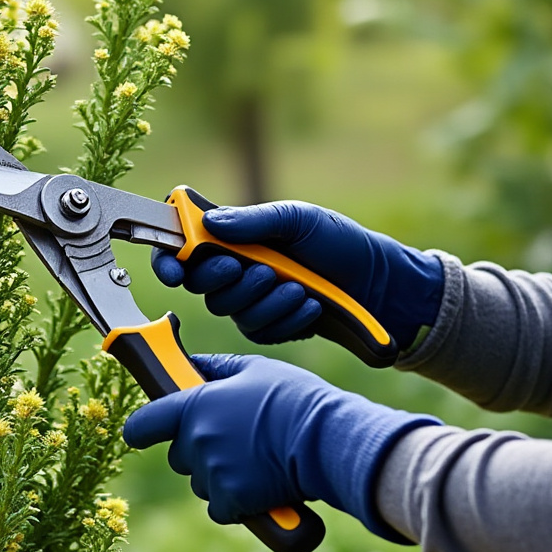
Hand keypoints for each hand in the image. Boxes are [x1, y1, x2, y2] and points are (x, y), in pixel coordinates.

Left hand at [122, 353, 438, 538]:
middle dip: (198, 452)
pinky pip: (221, 507)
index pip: (142, 425)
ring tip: (255, 460)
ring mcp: (212, 473)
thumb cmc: (293, 398)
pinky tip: (260, 484)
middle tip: (233, 441)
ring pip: (201, 482)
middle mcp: (196, 441)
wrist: (326, 438)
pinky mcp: (232, 501)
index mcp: (194, 406)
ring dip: (219, 476)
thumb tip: (193, 364)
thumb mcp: (254, 369)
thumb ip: (216, 368)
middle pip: (178, 457)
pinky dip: (236, 502)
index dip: (142, 429)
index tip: (145, 432)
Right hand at [151, 201, 444, 349]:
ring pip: (228, 310)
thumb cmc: (342, 244)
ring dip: (262, 298)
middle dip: (224, 279)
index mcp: (237, 236)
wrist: (383, 286)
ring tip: (297, 286)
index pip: (185, 246)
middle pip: (200, 284)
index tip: (173, 267)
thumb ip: (253, 222)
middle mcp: (238, 269)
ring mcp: (252, 301)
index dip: (168, 258)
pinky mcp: (271, 328)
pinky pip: (257, 330)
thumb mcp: (300, 221)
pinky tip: (309, 305)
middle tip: (255, 267)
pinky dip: (283, 318)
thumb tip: (208, 223)